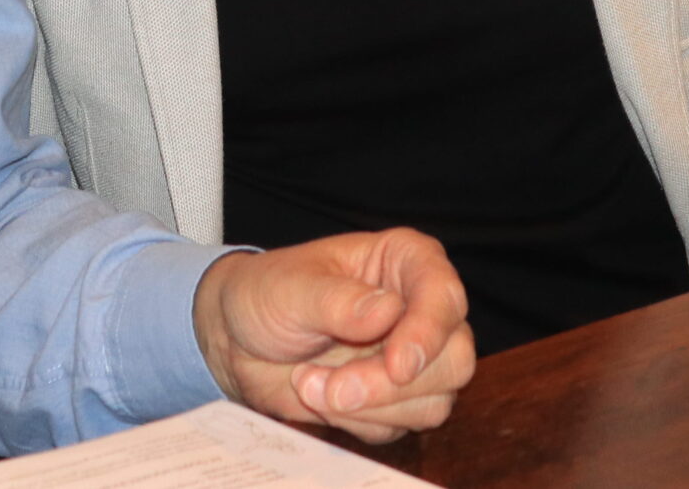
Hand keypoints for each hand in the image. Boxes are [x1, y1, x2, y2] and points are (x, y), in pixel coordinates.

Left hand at [191, 230, 473, 444]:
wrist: (236, 341)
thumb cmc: (265, 295)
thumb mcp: (289, 288)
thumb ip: (337, 300)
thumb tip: (387, 312)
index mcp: (404, 261)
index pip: (444, 295)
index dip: (429, 333)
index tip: (398, 366)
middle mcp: (419, 309)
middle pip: (453, 359)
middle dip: (392, 385)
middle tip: (337, 389)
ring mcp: (413, 358)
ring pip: (433, 400)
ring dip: (370, 407)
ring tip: (309, 384)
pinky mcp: (396, 400)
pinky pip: (401, 426)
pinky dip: (357, 421)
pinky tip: (317, 395)